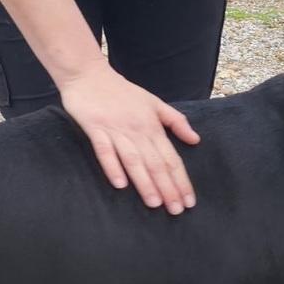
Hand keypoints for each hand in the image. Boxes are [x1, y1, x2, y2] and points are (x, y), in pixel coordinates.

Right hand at [59, 59, 199, 213]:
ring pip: (133, 160)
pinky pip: (104, 151)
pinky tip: (120, 185)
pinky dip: (112, 167)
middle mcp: (137, 130)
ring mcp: (116, 130)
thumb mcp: (154, 102)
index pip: (171, 158)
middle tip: (176, 210)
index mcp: (152, 126)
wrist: (88, 73)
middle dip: (167, 188)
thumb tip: (195, 140)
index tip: (188, 202)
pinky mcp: (95, 128)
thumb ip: (175, 121)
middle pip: (155, 163)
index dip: (181, 180)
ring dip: (145, 182)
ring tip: (154, 204)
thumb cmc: (122, 91)